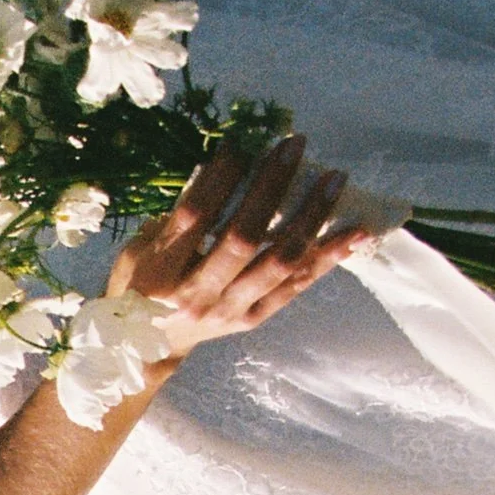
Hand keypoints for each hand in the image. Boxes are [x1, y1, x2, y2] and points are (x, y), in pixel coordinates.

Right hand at [106, 134, 371, 362]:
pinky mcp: (253, 318)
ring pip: (280, 261)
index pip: (195, 217)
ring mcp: (230, 310)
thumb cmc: (138, 288)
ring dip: (311, 217)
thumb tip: (222, 169)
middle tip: (293, 145)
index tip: (240, 144)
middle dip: (271, 186)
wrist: (145, 351)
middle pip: (243, 236)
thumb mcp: (138, 250)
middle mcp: (197, 295)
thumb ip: (174, 217)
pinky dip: (329, 257)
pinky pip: (297, 285)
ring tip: (334, 179)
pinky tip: (356, 232)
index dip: (220, 178)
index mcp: (160, 272)